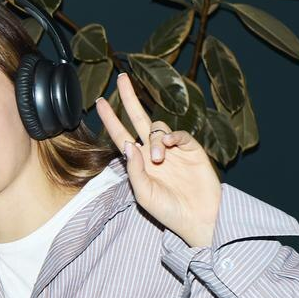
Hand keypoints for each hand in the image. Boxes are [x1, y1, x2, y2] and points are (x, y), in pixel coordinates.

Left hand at [96, 73, 221, 248]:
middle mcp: (153, 152)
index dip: (110, 119)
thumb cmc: (169, 211)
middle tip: (122, 78)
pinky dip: (173, 136)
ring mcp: (173, 150)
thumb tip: (127, 145)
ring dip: (155, 139)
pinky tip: (169, 144)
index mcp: (138, 163)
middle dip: (130, 98)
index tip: (98, 102)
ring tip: (158, 159)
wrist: (199, 219)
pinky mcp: (192, 150)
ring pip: (158, 128)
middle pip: (139, 118)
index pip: (120, 135)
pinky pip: (180, 134)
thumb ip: (135, 171)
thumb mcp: (144, 194)